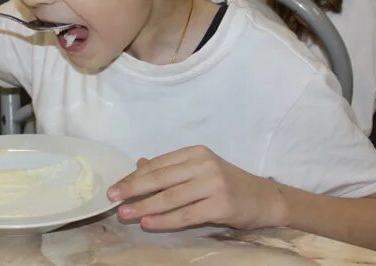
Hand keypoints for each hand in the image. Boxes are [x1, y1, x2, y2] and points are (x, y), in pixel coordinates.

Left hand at [107, 145, 286, 230]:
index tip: (115, 186)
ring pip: (170, 197)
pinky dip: (164, 220)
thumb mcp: (198, 170)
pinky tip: (148, 223)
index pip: (158, 164)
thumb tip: (138, 165)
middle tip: (112, 198)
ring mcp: (213, 184)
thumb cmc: (227, 184)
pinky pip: (185, 215)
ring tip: (125, 214)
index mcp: (194, 152)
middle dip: (133, 189)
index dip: (134, 177)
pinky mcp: (220, 205)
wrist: (264, 199)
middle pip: (160, 178)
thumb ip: (170, 168)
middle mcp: (203, 164)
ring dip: (144, 207)